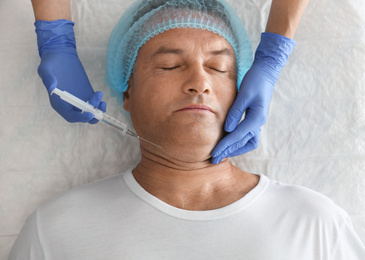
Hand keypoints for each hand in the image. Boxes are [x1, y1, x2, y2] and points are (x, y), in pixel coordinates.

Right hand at [35, 19, 105, 123]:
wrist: (60, 54)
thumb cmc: (50, 63)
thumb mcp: (45, 69)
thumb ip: (48, 79)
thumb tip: (52, 88)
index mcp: (58, 103)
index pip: (71, 116)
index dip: (80, 118)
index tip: (90, 114)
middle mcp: (69, 104)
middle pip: (82, 116)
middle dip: (92, 114)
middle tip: (99, 104)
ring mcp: (79, 99)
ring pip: (90, 112)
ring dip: (98, 110)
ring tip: (102, 101)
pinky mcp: (86, 93)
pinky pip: (94, 103)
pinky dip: (98, 103)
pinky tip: (101, 96)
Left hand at [211, 32, 295, 163]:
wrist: (266, 72)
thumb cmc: (254, 81)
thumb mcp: (243, 95)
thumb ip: (235, 112)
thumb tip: (227, 129)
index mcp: (256, 118)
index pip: (237, 136)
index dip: (224, 146)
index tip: (214, 154)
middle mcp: (258, 122)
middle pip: (242, 142)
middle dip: (228, 151)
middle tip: (214, 159)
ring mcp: (257, 121)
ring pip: (247, 142)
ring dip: (235, 149)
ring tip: (222, 153)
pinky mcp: (254, 118)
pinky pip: (248, 135)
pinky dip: (239, 141)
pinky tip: (229, 141)